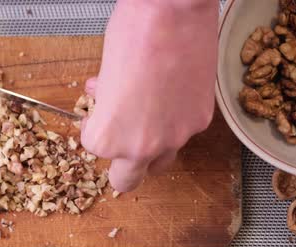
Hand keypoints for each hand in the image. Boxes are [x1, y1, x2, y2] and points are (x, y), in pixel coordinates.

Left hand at [81, 0, 218, 191]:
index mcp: (108, 137)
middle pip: (127, 180)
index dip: (94, 126)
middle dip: (120, 166)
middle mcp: (143, 147)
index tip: (98, 112)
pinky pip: (183, 132)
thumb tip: (105, 96)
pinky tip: (173, 93)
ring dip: (151, 145)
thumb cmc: (133, 33)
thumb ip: (105, 98)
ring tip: (150, 111)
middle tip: (122, 143)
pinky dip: (176, 119)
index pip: (94, 148)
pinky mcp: (201, 120)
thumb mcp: (105, 71)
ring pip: (161, 160)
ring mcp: (176, 137)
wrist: (175, 11)